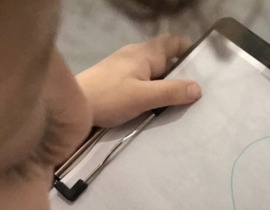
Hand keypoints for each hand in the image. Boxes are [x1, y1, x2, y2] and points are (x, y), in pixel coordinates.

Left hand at [75, 34, 201, 127]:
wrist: (69, 107)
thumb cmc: (107, 97)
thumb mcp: (142, 97)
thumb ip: (170, 92)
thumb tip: (198, 88)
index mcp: (143, 53)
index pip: (172, 41)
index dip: (188, 50)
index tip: (200, 68)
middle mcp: (133, 55)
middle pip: (163, 57)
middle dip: (177, 72)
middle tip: (191, 92)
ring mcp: (121, 67)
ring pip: (150, 71)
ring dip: (162, 84)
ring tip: (175, 103)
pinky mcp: (112, 81)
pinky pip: (138, 81)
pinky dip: (148, 91)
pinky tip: (151, 107)